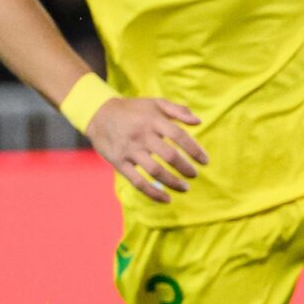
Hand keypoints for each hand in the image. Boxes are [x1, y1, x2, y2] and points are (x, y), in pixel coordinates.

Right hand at [87, 96, 209, 203]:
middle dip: (185, 168)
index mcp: (153, 120)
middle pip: (169, 155)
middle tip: (194, 175)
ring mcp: (130, 150)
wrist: (99, 114)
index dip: (194, 150)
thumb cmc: (133, 110)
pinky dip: (153, 193)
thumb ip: (178, 110)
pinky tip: (167, 199)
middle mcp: (142, 135)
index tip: (205, 161)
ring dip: (173, 182)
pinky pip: (138, 182)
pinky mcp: (120, 163)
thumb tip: (199, 121)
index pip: (179, 135)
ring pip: (155, 171)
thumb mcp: (155, 103)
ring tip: (185, 187)